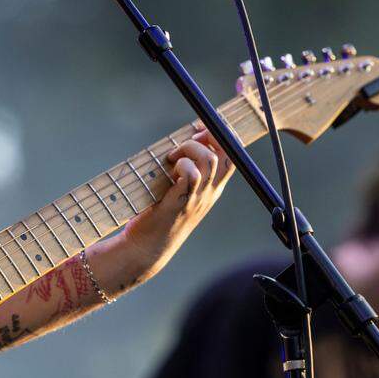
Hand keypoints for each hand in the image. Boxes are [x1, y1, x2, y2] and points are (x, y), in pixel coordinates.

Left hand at [118, 129, 233, 277]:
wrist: (147, 249)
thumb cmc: (158, 217)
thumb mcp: (178, 193)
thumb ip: (183, 173)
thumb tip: (178, 145)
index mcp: (211, 191)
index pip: (231, 158)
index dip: (221, 137)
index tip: (201, 129)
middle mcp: (208, 194)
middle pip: (226, 155)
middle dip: (208, 137)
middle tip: (186, 140)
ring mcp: (196, 199)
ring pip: (209, 161)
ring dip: (189, 149)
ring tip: (173, 156)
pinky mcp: (179, 202)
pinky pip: (191, 176)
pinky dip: (182, 164)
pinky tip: (170, 168)